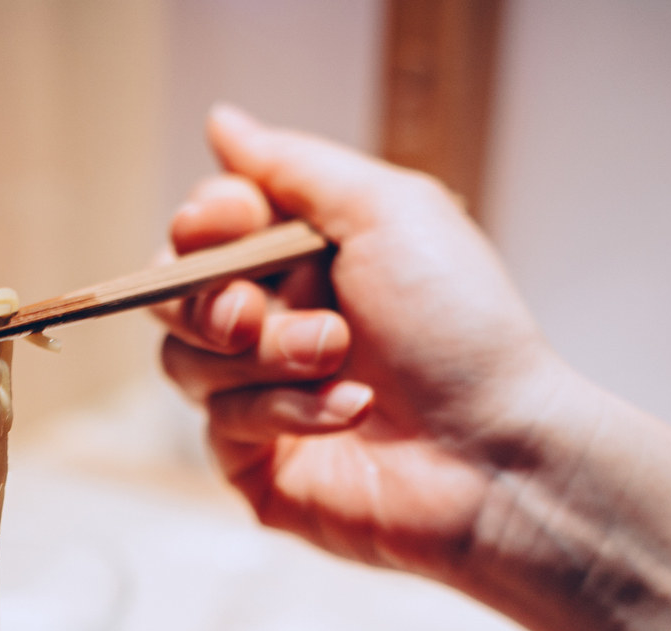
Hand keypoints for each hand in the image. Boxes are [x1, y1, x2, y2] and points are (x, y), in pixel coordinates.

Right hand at [158, 105, 582, 580]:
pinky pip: (219, 427)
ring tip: (337, 357)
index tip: (228, 222)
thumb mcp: (387, 211)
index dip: (201, 224)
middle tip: (252, 312)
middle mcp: (276, 327)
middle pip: (174, 297)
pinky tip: (352, 409)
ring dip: (265, 355)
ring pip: (186, 362)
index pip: (203, 232)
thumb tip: (222, 123)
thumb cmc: (461, 327)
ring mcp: (262, 399)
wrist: (496, 447)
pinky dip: (286, 411)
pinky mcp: (257, 468)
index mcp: (303, 262)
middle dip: (210, 297)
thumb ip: (295, 166)